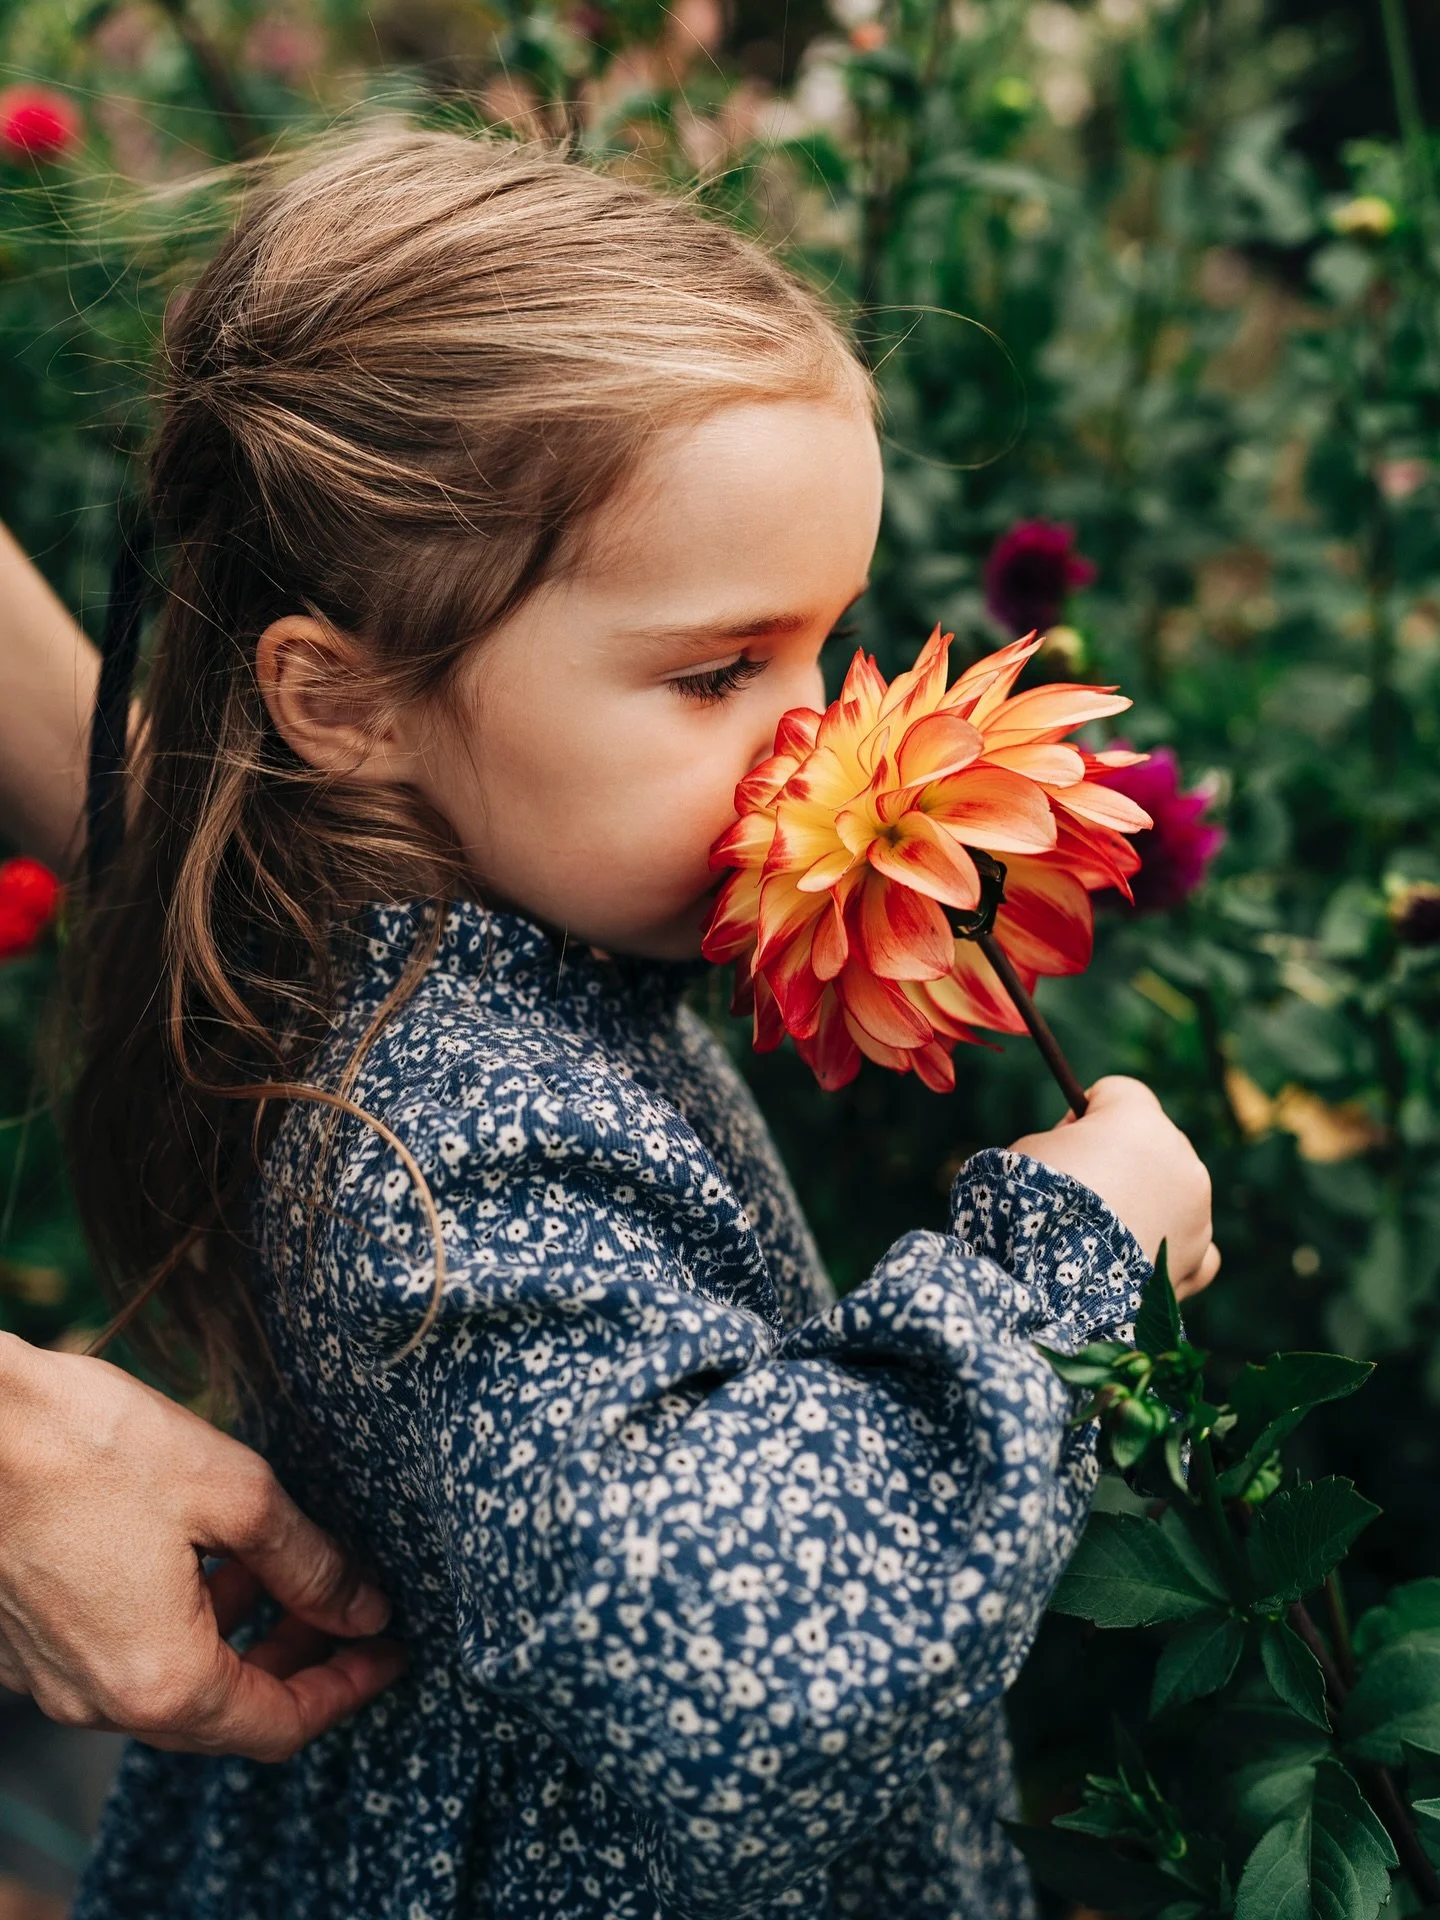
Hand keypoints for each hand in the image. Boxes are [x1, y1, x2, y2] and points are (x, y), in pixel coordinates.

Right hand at [0, 1333, 406, 1761]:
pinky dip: (179, 1624)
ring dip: (237, 1636)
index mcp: (159, 1681)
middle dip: (297, 1663)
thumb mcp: (233, 1493)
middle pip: (225, 1716)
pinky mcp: (23, 1642)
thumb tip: (364, 1608)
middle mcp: (97, 1701)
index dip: (346, 1689)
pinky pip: (121, 1657)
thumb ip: (309, 1563)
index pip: (278, 1726)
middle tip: (349, 1608)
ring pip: (171, 1684)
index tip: (390, 1650)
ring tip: (276, 1568)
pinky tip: (203, 1559)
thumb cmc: (92, 1447)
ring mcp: (51, 1677)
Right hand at [1009, 1076, 1219, 1300]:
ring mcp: (1198, 1210)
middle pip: (1152, 1141)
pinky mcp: (1199, 1257)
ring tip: (1099, 1235)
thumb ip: (1068, 1141)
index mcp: (1139, 1120)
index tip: (1063, 1141)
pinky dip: (1173, 1247)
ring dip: (1148, 1202)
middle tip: (1077, 1192)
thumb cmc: (1034, 1203)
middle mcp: (1181, 1158)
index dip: (1085, 1115)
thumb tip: (1079, 1155)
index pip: (1119, 1093)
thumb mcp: (1033, 1149)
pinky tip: (1142, 1257)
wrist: (1050, 1281)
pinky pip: (1196, 1243)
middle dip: (1121, 1160)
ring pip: (1175, 1190)